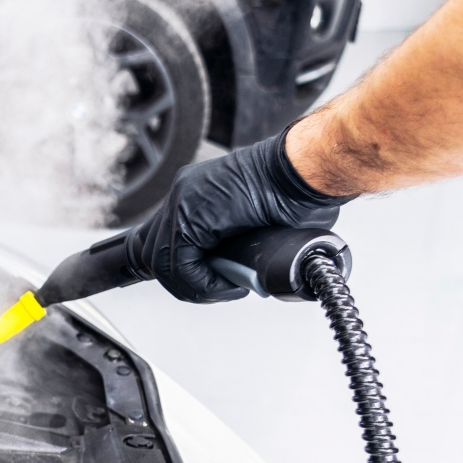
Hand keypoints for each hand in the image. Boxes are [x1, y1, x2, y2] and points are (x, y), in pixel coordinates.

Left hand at [129, 128, 351, 302]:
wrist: (309, 172)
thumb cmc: (298, 194)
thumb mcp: (254, 225)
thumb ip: (233, 246)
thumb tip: (234, 275)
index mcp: (194, 195)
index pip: (161, 242)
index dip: (179, 273)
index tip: (207, 285)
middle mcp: (182, 194)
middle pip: (154, 254)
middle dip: (184, 283)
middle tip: (219, 291)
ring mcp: (182, 200)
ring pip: (162, 263)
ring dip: (196, 287)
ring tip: (229, 289)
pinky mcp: (190, 213)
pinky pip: (180, 264)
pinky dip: (204, 284)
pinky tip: (232, 285)